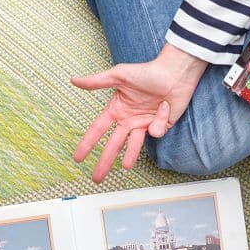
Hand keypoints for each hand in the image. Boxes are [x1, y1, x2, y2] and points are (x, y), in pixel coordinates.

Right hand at [71, 44, 206, 182]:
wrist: (175, 73)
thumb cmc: (147, 71)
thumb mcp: (119, 75)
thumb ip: (96, 81)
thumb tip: (74, 80)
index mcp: (117, 110)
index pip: (98, 130)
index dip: (88, 144)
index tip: (78, 158)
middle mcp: (129, 120)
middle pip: (113, 145)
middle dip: (105, 161)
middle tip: (97, 177)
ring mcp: (144, 124)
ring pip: (133, 146)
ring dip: (129, 157)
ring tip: (125, 167)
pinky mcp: (160, 126)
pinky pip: (156, 132)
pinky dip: (159, 120)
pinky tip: (163, 106)